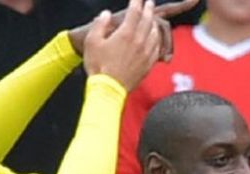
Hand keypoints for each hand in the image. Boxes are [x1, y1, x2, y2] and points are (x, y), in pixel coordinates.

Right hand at [68, 0, 198, 60]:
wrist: (108, 89)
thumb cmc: (97, 66)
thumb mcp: (92, 42)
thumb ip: (99, 24)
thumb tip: (105, 14)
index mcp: (126, 33)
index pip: (135, 11)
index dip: (136, 2)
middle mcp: (140, 41)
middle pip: (148, 19)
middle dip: (148, 8)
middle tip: (149, 2)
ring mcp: (146, 53)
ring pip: (155, 32)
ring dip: (154, 23)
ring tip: (152, 19)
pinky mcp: (148, 64)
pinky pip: (157, 47)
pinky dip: (157, 39)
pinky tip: (154, 39)